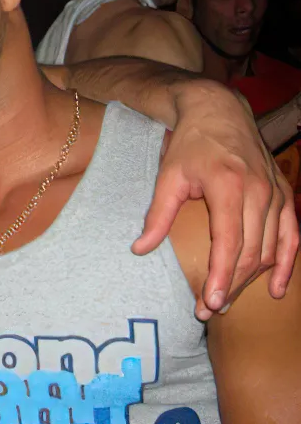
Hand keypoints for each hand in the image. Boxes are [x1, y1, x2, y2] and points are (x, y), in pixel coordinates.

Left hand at [133, 79, 298, 319]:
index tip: (211, 304)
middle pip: (251, 252)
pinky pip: (292, 235)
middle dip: (232, 285)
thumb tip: (139, 249)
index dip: (222, 277)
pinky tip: (276, 289)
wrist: (219, 111)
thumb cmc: (189, 144)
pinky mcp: (284, 195)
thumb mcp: (168, 176)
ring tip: (229, 302)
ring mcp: (276, 193)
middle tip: (209, 311)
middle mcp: (259, 191)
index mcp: (229, 186)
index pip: (230, 243)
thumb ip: (157, 215)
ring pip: (270, 249)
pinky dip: (286, 263)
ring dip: (252, 280)